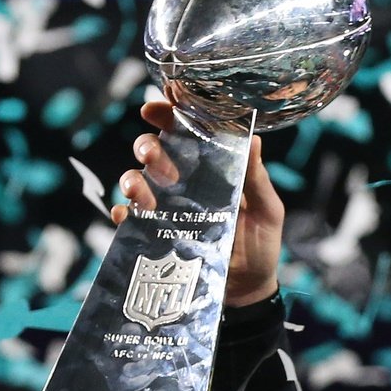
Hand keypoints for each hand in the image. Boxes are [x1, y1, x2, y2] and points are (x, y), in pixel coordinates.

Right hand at [114, 98, 286, 306]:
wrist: (249, 290)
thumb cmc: (261, 244)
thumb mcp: (266, 210)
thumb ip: (256, 177)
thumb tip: (253, 136)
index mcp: (210, 165)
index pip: (186, 129)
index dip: (171, 110)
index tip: (163, 100)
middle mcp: (182, 180)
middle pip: (152, 150)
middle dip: (147, 145)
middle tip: (156, 156)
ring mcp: (165, 207)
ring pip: (135, 180)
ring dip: (132, 179)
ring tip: (142, 191)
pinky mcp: (154, 234)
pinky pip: (129, 219)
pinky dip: (124, 214)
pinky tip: (128, 216)